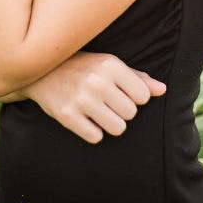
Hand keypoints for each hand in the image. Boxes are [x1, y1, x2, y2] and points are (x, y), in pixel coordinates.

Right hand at [24, 51, 164, 143]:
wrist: (39, 71)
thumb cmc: (83, 68)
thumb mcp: (110, 65)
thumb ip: (138, 78)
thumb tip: (162, 90)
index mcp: (110, 66)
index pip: (143, 97)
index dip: (135, 99)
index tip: (121, 94)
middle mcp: (96, 81)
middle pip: (131, 114)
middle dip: (122, 112)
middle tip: (107, 104)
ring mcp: (80, 99)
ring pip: (118, 129)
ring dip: (110, 125)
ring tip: (99, 113)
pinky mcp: (66, 115)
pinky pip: (96, 137)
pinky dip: (92, 132)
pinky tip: (84, 120)